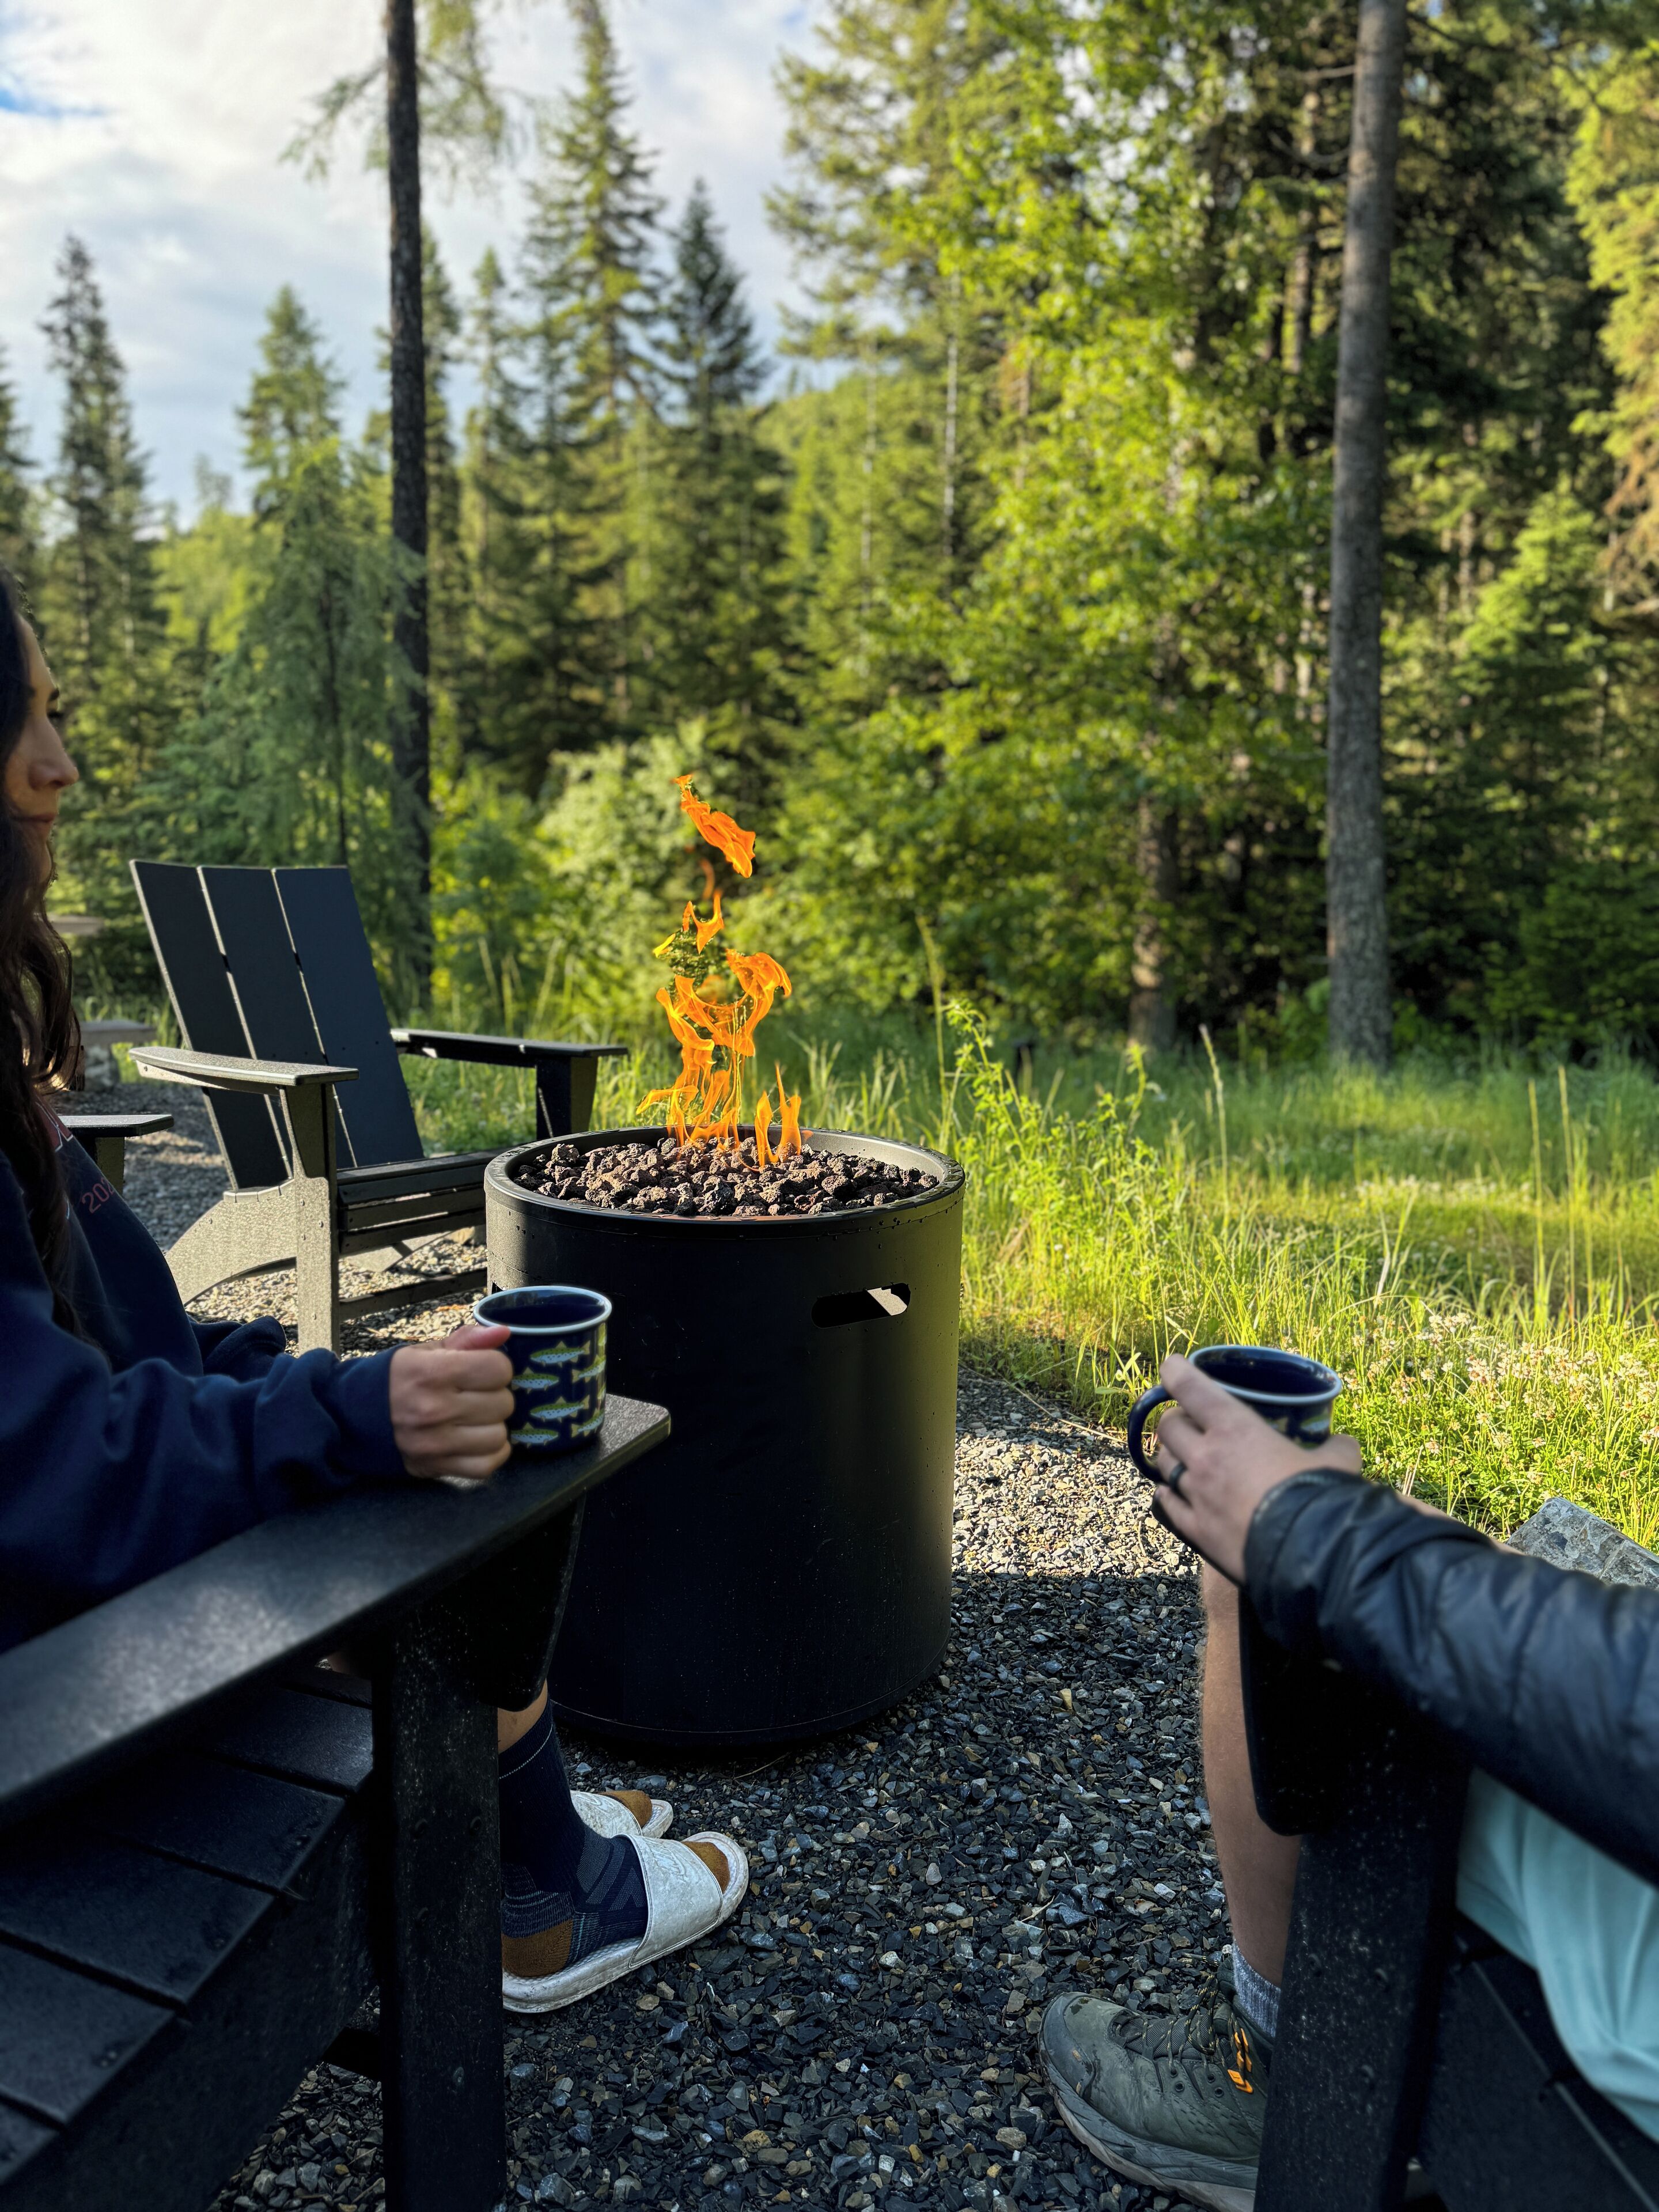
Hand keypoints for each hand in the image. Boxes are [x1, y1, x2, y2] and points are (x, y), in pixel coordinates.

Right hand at [389, 1322, 514, 1483]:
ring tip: (477, 1418)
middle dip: (495, 1395)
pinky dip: (491, 1453)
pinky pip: (486, 1466)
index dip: (497, 1367)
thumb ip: (467, 1340)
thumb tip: (503, 1333)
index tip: (482, 1370)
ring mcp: (436, 1443)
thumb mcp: (425, 1352)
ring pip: (498, 1436)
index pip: (498, 1369)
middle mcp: (434, 1409)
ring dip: (493, 1426)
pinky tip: (479, 1440)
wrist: (355, 1417)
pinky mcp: (437, 1467)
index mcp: (433, 1373)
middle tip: (477, 1395)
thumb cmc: (397, 1379)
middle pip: (503, 1403)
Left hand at [1147, 1354, 1362, 1582]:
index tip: (1171, 1365)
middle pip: (1168, 1427)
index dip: (1176, 1372)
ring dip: (1171, 1456)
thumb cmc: (1318, 1497)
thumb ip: (1335, 1448)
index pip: (1192, 1389)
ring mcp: (1196, 1494)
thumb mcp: (1336, 1463)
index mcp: (1235, 1429)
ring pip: (1164, 1464)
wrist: (1308, 1557)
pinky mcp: (1195, 1530)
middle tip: (1187, 1422)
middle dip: (1174, 1420)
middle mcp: (1206, 1457)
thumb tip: (1343, 1444)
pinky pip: (1167, 1504)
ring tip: (1182, 1457)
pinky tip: (1171, 1494)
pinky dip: (1168, 1494)